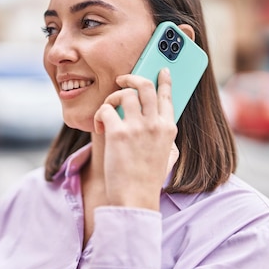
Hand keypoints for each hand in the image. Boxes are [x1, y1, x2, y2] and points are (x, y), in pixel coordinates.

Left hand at [94, 68, 177, 209]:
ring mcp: (137, 127)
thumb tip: (166, 129)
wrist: (135, 199)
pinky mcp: (118, 133)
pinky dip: (99, 115)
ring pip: (124, 93)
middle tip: (122, 80)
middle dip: (131, 78)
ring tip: (108, 110)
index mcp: (169, 129)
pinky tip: (100, 127)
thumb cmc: (148, 181)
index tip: (161, 70)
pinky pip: (106, 109)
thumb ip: (168, 141)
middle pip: (145, 86)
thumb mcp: (168, 158)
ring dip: (112, 98)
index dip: (163, 80)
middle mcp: (155, 124)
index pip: (167, 95)